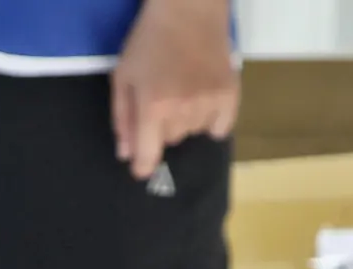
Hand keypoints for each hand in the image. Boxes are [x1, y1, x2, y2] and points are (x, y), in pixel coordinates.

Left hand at [110, 0, 235, 181]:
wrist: (188, 10)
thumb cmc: (149, 40)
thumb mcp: (123, 75)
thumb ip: (122, 117)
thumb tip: (127, 155)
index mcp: (153, 107)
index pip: (148, 156)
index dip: (142, 166)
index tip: (141, 169)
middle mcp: (182, 112)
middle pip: (170, 140)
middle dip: (161, 125)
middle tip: (161, 95)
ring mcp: (209, 105)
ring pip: (193, 133)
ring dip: (185, 119)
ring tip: (183, 89)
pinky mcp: (230, 97)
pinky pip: (219, 129)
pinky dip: (211, 120)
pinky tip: (203, 97)